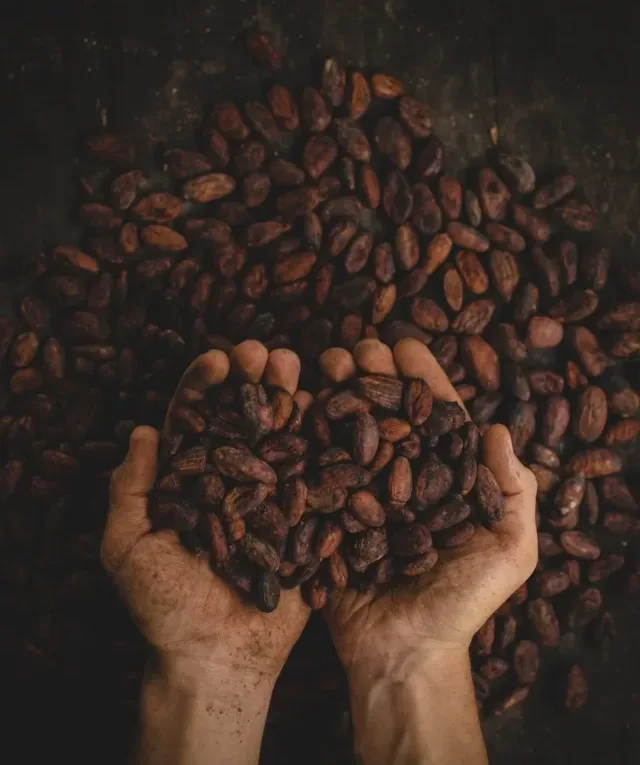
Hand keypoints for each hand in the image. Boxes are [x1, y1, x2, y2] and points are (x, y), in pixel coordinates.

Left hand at [101, 343, 309, 764]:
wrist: (220, 659)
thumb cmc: (165, 609)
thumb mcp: (127, 549)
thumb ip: (129, 490)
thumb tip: (142, 431)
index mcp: (190, 482)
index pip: (195, 422)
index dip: (205, 387)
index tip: (219, 359)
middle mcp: (233, 482)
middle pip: (243, 419)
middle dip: (253, 382)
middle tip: (265, 353)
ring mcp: (272, 498)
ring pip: (282, 438)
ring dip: (290, 399)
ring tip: (299, 367)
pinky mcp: (305, 519)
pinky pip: (317, 475)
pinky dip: (325, 441)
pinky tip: (333, 407)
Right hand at [324, 338, 537, 764]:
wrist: (404, 652)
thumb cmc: (462, 602)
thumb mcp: (510, 550)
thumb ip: (515, 490)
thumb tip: (500, 427)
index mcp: (443, 478)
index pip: (434, 416)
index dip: (421, 378)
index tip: (404, 345)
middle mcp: (400, 478)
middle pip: (386, 414)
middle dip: (372, 375)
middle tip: (357, 349)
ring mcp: (361, 494)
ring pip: (348, 431)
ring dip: (336, 393)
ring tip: (324, 363)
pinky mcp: (327, 514)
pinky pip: (315, 468)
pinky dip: (305, 434)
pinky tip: (295, 402)